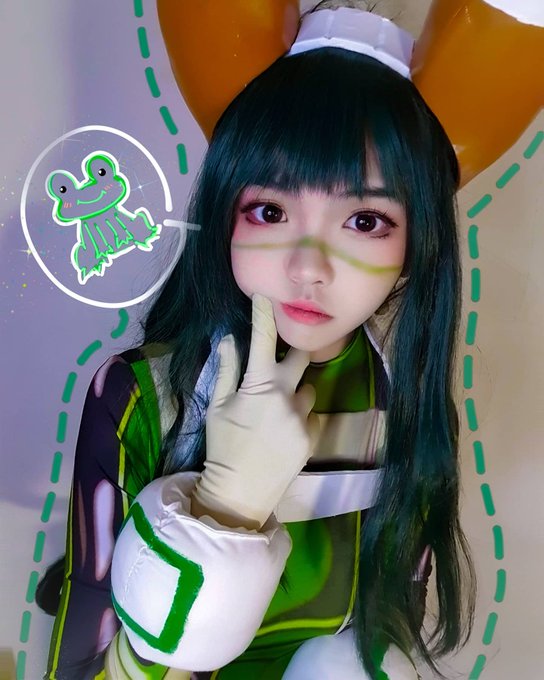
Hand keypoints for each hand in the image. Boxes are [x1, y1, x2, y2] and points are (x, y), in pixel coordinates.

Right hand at [191, 294, 319, 528]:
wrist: (240, 493)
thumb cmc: (223, 447)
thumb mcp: (218, 407)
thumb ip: (227, 371)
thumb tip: (227, 339)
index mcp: (259, 385)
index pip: (263, 339)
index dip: (263, 313)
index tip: (264, 296)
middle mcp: (287, 396)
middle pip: (302, 356)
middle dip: (294, 352)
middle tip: (281, 361)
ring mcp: (303, 417)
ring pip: (309, 389)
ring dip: (297, 392)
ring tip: (278, 410)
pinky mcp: (312, 436)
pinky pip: (312, 415)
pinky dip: (301, 417)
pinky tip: (284, 432)